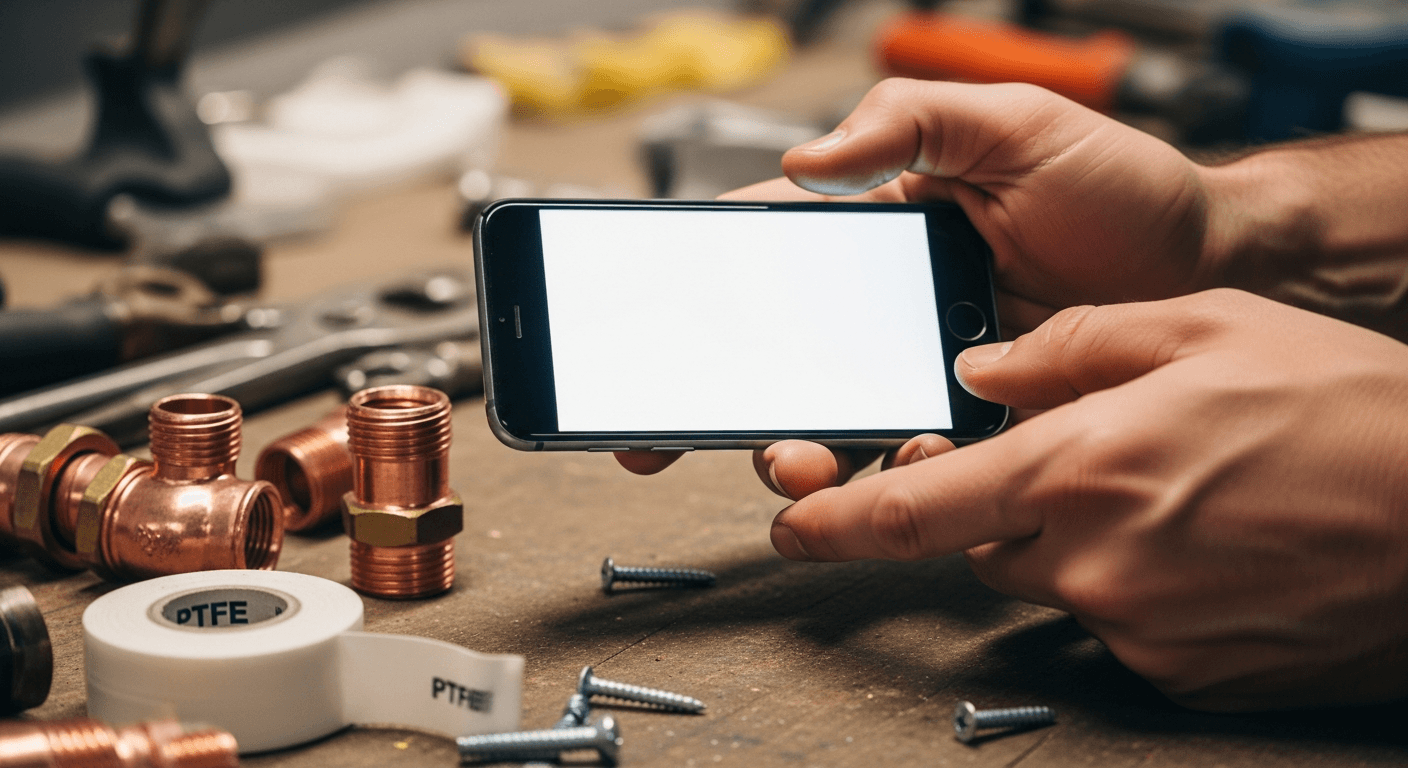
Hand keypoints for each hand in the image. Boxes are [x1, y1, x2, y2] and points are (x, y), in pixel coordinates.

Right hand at [618, 78, 1222, 476]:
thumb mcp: (1013, 124)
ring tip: (803, 457)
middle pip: (776, 360)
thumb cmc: (1117, 187)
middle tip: (698, 431)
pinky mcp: (976, 424)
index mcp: (879, 229)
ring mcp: (927, 370)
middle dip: (726, 404)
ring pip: (834, 420)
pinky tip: (910, 461)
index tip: (646, 336)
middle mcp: (888, 306)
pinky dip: (898, 473)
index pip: (763, 256)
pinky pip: (917, 459)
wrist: (1216, 265)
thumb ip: (911, 121)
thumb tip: (803, 161)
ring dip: (798, 448)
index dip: (695, 294)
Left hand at [770, 289, 1407, 709]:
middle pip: (985, 545)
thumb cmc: (1344, 412)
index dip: (832, 523)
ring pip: (1055, 584)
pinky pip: (1120, 627)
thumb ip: (1066, 345)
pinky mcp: (1182, 676)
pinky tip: (1212, 545)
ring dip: (1083, 543)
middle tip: (1093, 462)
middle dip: (1007, 506)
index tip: (792, 528)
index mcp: (1076, 469)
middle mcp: (1090, 563)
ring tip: (1180, 495)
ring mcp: (1135, 630)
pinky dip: (1141, 586)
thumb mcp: (1199, 329)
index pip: (907, 511)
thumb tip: (980, 370)